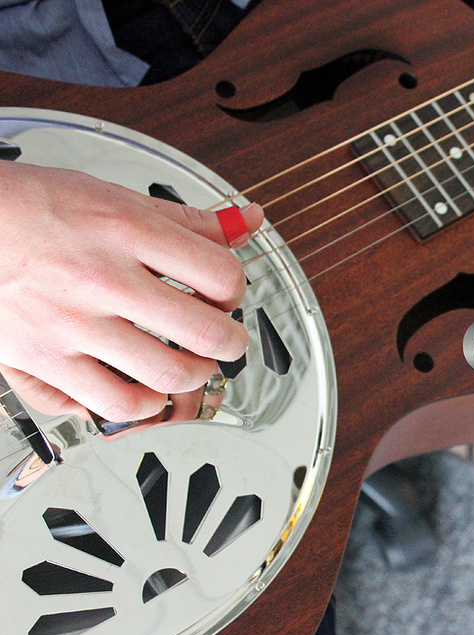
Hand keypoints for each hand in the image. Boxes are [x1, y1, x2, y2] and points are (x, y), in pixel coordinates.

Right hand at [0, 161, 263, 422]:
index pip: (221, 274)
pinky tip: (146, 388)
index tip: (224, 294)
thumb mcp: (117, 198)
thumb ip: (188, 219)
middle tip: (224, 339)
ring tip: (190, 364)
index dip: (235, 289)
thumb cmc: (34, 207)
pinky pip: (113, 402)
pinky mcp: (44, 359)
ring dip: (194, 375)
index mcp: (127, 231)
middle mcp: (103, 278)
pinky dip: (143, 404)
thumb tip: (247, 221)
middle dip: (230, 342)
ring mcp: (73, 323)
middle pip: (206, 332)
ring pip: (168, 374)